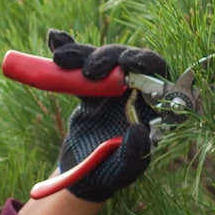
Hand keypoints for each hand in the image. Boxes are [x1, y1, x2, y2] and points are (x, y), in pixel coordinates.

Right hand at [44, 29, 171, 201]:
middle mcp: (136, 92)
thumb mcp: (123, 171)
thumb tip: (139, 129)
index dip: (147, 63)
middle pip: (127, 61)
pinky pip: (79, 66)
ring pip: (102, 60)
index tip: (127, 62)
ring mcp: (112, 88)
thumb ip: (133, 154)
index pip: (159, 76)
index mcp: (153, 108)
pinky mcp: (90, 88)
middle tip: (89, 70)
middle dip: (109, 57)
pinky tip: (55, 39)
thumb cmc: (110, 175)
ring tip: (61, 59)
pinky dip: (67, 51)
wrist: (81, 175)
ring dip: (81, 54)